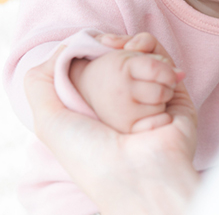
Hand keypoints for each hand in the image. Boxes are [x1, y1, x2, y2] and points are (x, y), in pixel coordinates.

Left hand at [25, 33, 198, 214]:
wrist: (138, 175)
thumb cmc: (91, 155)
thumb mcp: (49, 121)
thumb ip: (40, 83)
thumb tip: (61, 48)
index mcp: (98, 109)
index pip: (98, 65)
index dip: (95, 48)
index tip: (94, 42)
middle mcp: (126, 103)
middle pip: (123, 56)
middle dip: (116, 43)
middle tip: (111, 43)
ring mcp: (153, 98)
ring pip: (146, 55)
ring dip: (138, 46)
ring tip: (131, 50)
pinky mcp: (177, 96)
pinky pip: (168, 64)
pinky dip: (158, 57)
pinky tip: (149, 61)